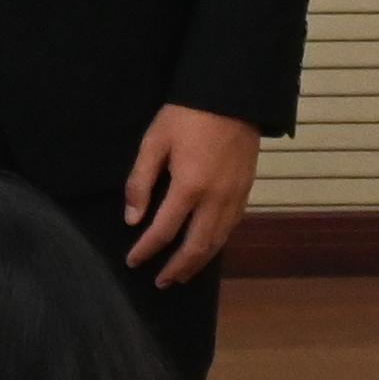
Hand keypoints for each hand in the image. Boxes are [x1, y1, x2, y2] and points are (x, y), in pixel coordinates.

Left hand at [123, 104, 260, 286]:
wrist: (232, 96)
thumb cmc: (187, 115)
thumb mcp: (154, 141)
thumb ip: (140, 182)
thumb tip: (132, 219)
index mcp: (189, 187)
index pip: (163, 231)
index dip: (146, 250)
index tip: (133, 262)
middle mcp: (215, 200)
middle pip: (195, 248)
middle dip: (176, 269)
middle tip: (160, 283)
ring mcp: (234, 198)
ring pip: (217, 243)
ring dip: (198, 263)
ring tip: (181, 275)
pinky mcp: (246, 191)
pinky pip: (231, 229)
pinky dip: (216, 245)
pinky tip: (206, 249)